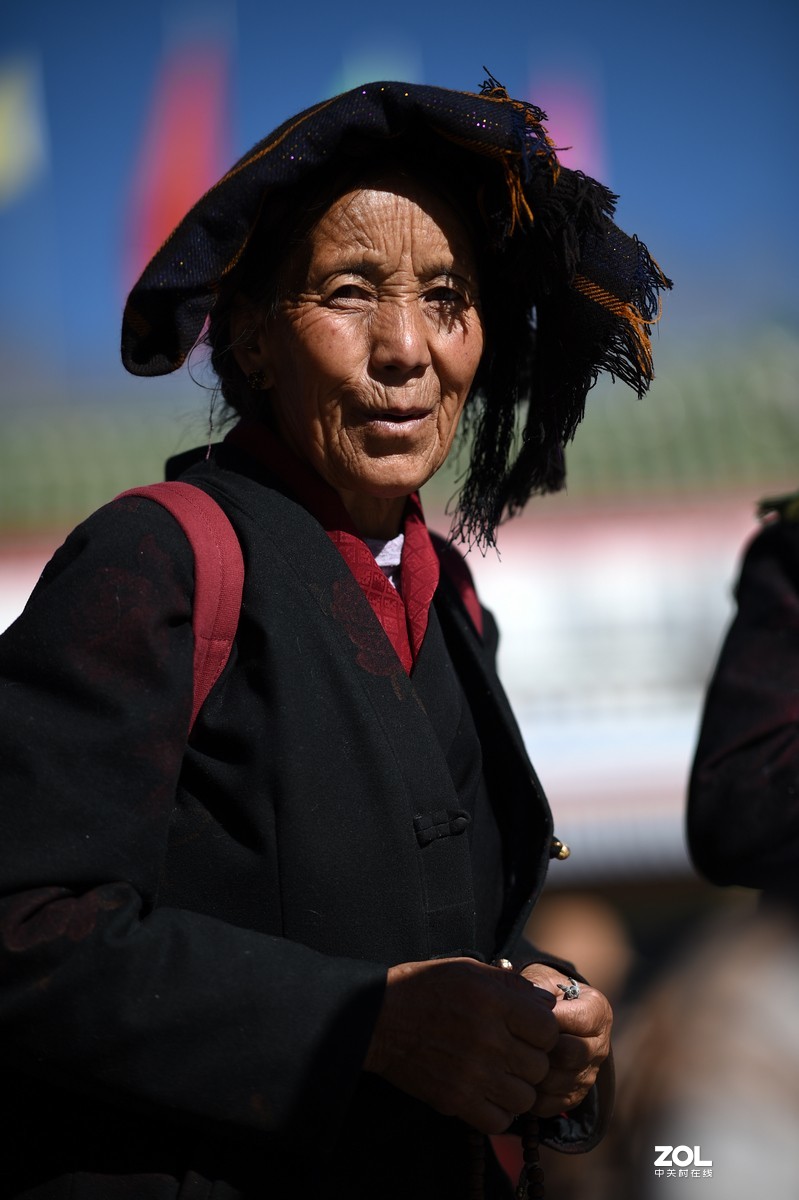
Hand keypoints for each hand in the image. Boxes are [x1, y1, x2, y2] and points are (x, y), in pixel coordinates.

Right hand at [364, 957, 559, 1133]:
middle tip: (514, 1052)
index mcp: (492, 1002)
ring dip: (518, 1088)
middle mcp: (487, 1039)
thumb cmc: (424, 988)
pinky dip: (499, 1111)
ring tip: (502, 1075)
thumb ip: (510, 984)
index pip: (549, 1029)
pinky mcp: (456, 1100)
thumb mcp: (468, 970)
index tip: (529, 1030)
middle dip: (532, 1059)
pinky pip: (499, 1121)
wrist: (379, 1019)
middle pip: (540, 1065)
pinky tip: (488, 1094)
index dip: (543, 1031)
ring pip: (525, 1097)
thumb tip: (546, 1000)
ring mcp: (473, 1073)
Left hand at [519, 963, 612, 1116]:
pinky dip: (530, 1094)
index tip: (524, 1016)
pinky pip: (551, 1103)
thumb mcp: (542, 980)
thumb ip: (538, 991)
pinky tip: (518, 1076)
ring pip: (558, 1081)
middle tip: (515, 1040)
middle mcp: (600, 1045)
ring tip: (514, 1058)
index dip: (548, 1020)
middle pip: (569, 1054)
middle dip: (540, 1049)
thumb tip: (526, 1008)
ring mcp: (590, 1073)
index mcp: (598, 1011)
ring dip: (533, 1072)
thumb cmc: (543, 994)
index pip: (578, 1020)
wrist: (548, 1016)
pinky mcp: (575, 1095)